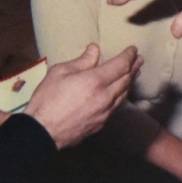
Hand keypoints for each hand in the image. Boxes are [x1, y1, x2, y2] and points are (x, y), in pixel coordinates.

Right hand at [25, 44, 141, 149]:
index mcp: (95, 81)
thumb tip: (95, 49)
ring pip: (124, 94)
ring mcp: (105, 112)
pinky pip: (117, 106)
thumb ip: (81, 61)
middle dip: (134, 67)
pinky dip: (123, 95)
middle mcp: (105, 96)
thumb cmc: (47, 100)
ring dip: (130, 81)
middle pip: (126, 79)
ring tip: (134, 73)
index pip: (120, 65)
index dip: (129, 55)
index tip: (133, 49)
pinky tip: (122, 92)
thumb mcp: (60, 72)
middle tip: (139, 59)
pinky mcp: (101, 123)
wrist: (42, 133)